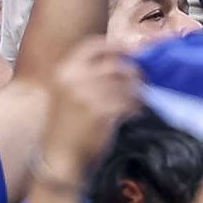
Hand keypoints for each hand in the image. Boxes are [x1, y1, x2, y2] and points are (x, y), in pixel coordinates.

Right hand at [39, 39, 140, 175]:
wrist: (59, 157)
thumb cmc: (66, 127)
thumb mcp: (67, 93)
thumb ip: (87, 75)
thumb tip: (120, 61)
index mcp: (64, 70)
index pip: (93, 45)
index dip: (115, 46)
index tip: (130, 50)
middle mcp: (73, 77)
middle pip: (114, 64)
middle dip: (133, 71)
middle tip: (142, 79)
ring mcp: (86, 93)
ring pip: (124, 84)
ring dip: (137, 91)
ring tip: (138, 100)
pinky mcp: (99, 111)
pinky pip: (127, 102)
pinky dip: (135, 106)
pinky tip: (134, 112)